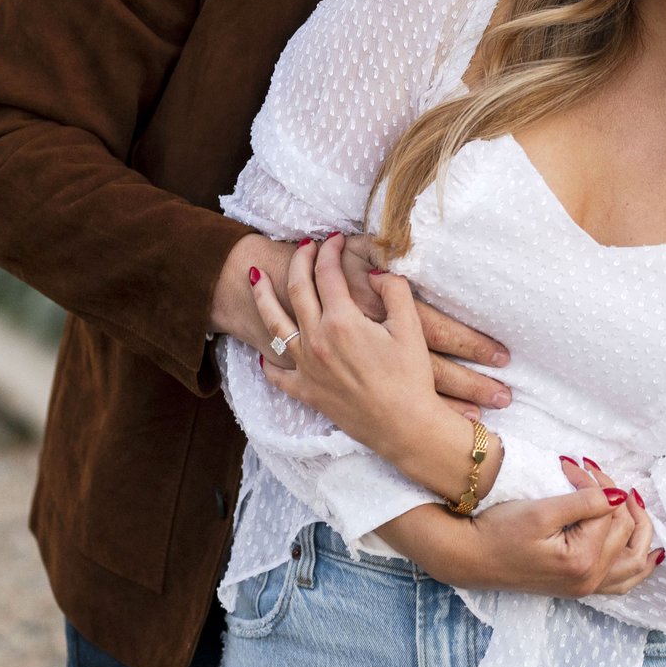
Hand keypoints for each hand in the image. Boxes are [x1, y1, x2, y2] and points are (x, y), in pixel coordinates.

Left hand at [251, 236, 460, 477]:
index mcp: (342, 321)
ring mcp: (307, 368)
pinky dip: (266, 358)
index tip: (335, 238)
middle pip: (296, 289)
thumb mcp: (410, 326)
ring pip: (273, 325)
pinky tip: (263, 348)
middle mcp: (317, 340)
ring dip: (262, 296)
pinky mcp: (306, 392)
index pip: (327, 273)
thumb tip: (373, 274)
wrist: (406, 428)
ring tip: (254, 277)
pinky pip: (276, 373)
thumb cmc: (411, 378)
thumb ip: (393, 290)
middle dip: (299, 261)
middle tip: (305, 245)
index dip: (330, 251)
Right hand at [337, 234, 511, 414]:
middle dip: (471, 383)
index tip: (504, 355)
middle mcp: (379, 345)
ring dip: (450, 401)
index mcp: (390, 315)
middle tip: (505, 397)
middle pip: (437, 370)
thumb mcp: (365, 253)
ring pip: (414, 389)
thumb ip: (396, 262)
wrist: (277, 290)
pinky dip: (405, 410)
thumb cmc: (329, 269)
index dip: (473, 343)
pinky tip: (433, 420)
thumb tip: (423, 258)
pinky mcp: (351, 381)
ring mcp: (362, 368)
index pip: (442, 331)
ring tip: (481, 414)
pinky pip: (379, 401)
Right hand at [380, 471, 660, 597]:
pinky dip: (638, 566)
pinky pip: (622, 582)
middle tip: (594, 473)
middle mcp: (591, 580)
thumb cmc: (500, 531)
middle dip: (614, 496)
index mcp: (583, 560)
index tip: (571, 464)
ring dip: (640, 532)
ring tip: (636, 504)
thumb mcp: (541, 511)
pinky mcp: (579, 587)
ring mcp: (587, 588)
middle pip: (624, 532)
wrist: (472, 557)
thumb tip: (620, 494)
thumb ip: (584, 502)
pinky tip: (650, 554)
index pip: (607, 511)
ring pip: (633, 563)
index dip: (594, 482)